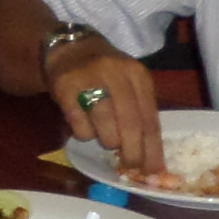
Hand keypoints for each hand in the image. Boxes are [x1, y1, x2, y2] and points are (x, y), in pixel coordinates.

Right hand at [43, 35, 164, 180]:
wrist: (70, 48)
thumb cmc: (106, 73)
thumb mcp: (129, 84)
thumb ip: (139, 112)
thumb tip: (148, 157)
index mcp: (137, 75)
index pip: (149, 117)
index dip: (153, 148)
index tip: (153, 171)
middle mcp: (116, 74)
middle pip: (130, 124)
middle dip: (132, 152)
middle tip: (131, 167)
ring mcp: (89, 80)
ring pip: (105, 127)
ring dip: (107, 141)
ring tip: (104, 136)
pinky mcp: (65, 88)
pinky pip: (80, 126)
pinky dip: (85, 134)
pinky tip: (85, 126)